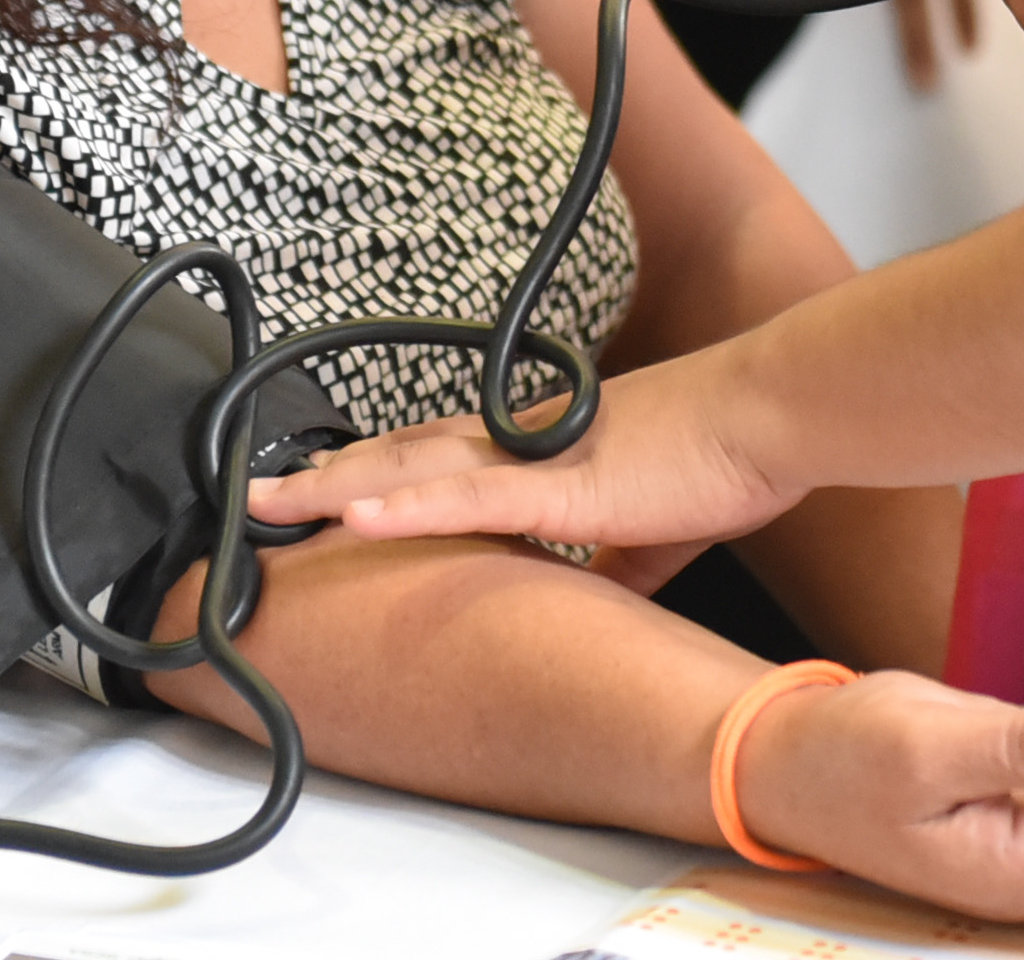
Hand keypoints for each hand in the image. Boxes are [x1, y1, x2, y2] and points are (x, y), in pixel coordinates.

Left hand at [256, 356, 795, 555]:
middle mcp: (523, 444)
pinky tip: (354, 515)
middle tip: (260, 493)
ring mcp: (532, 460)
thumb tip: (598, 605)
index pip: (440, 457)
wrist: (763, 417)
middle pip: (402, 454)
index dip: (378, 471)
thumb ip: (618, 565)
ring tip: (270, 503)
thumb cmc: (722, 458)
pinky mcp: (555, 485)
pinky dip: (403, 504)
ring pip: (411, 469)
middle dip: (329, 477)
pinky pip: (463, 495)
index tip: (325, 488)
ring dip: (338, 487)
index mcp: (544, 452)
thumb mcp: (657, 531)